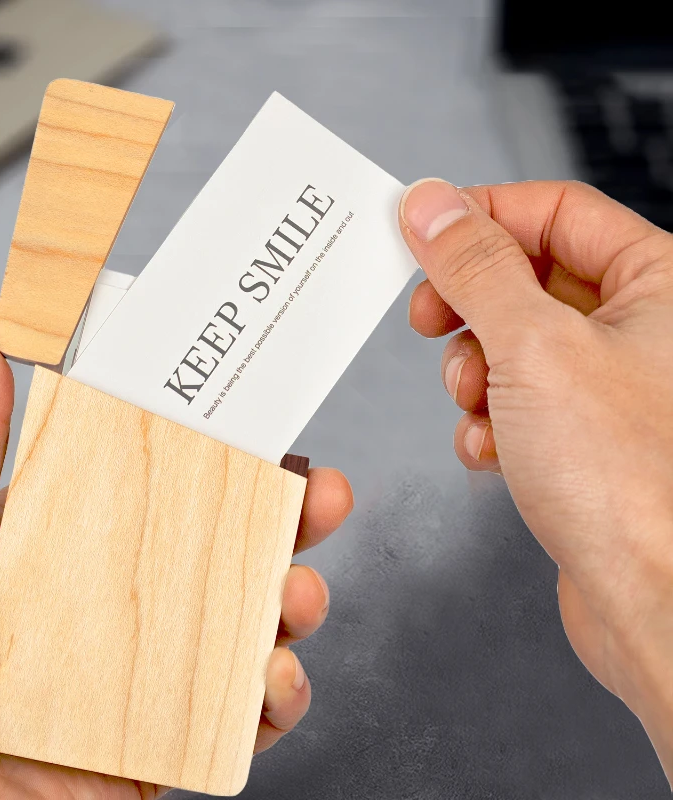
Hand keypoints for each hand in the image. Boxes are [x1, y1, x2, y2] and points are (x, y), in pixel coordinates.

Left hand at [0, 293, 352, 799]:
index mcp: (79, 543)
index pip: (171, 487)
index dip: (228, 456)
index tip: (269, 429)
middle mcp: (120, 603)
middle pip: (226, 551)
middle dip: (290, 521)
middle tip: (322, 496)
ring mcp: (145, 674)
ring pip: (248, 627)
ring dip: (294, 605)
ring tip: (299, 596)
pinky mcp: (159, 745)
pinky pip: (238, 719)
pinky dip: (274, 700)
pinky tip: (273, 681)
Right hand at [399, 178, 672, 780]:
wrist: (649, 601)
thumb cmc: (627, 481)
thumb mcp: (530, 345)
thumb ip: (474, 266)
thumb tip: (430, 206)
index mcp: (658, 281)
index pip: (553, 210)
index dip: (480, 215)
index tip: (419, 230)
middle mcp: (640, 327)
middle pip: (527, 277)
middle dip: (471, 306)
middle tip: (431, 319)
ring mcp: (609, 383)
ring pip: (512, 343)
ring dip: (475, 372)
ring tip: (479, 403)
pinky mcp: (581, 434)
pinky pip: (515, 400)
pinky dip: (491, 420)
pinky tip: (495, 449)